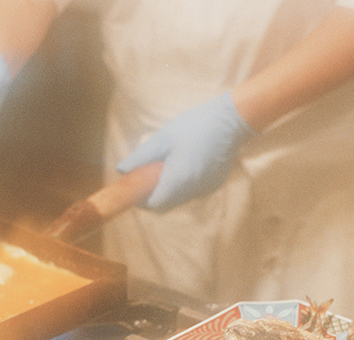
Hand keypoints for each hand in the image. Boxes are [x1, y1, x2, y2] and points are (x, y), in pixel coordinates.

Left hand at [116, 92, 253, 211]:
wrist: (232, 120)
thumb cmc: (194, 125)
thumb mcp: (163, 138)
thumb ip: (140, 157)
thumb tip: (121, 170)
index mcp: (179, 179)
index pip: (155, 205)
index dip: (142, 201)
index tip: (135, 189)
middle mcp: (194, 190)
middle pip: (167, 204)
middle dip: (154, 194)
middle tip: (148, 176)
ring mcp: (206, 189)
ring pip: (180, 199)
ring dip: (169, 189)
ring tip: (167, 165)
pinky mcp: (214, 185)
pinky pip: (193, 191)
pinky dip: (183, 184)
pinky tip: (186, 163)